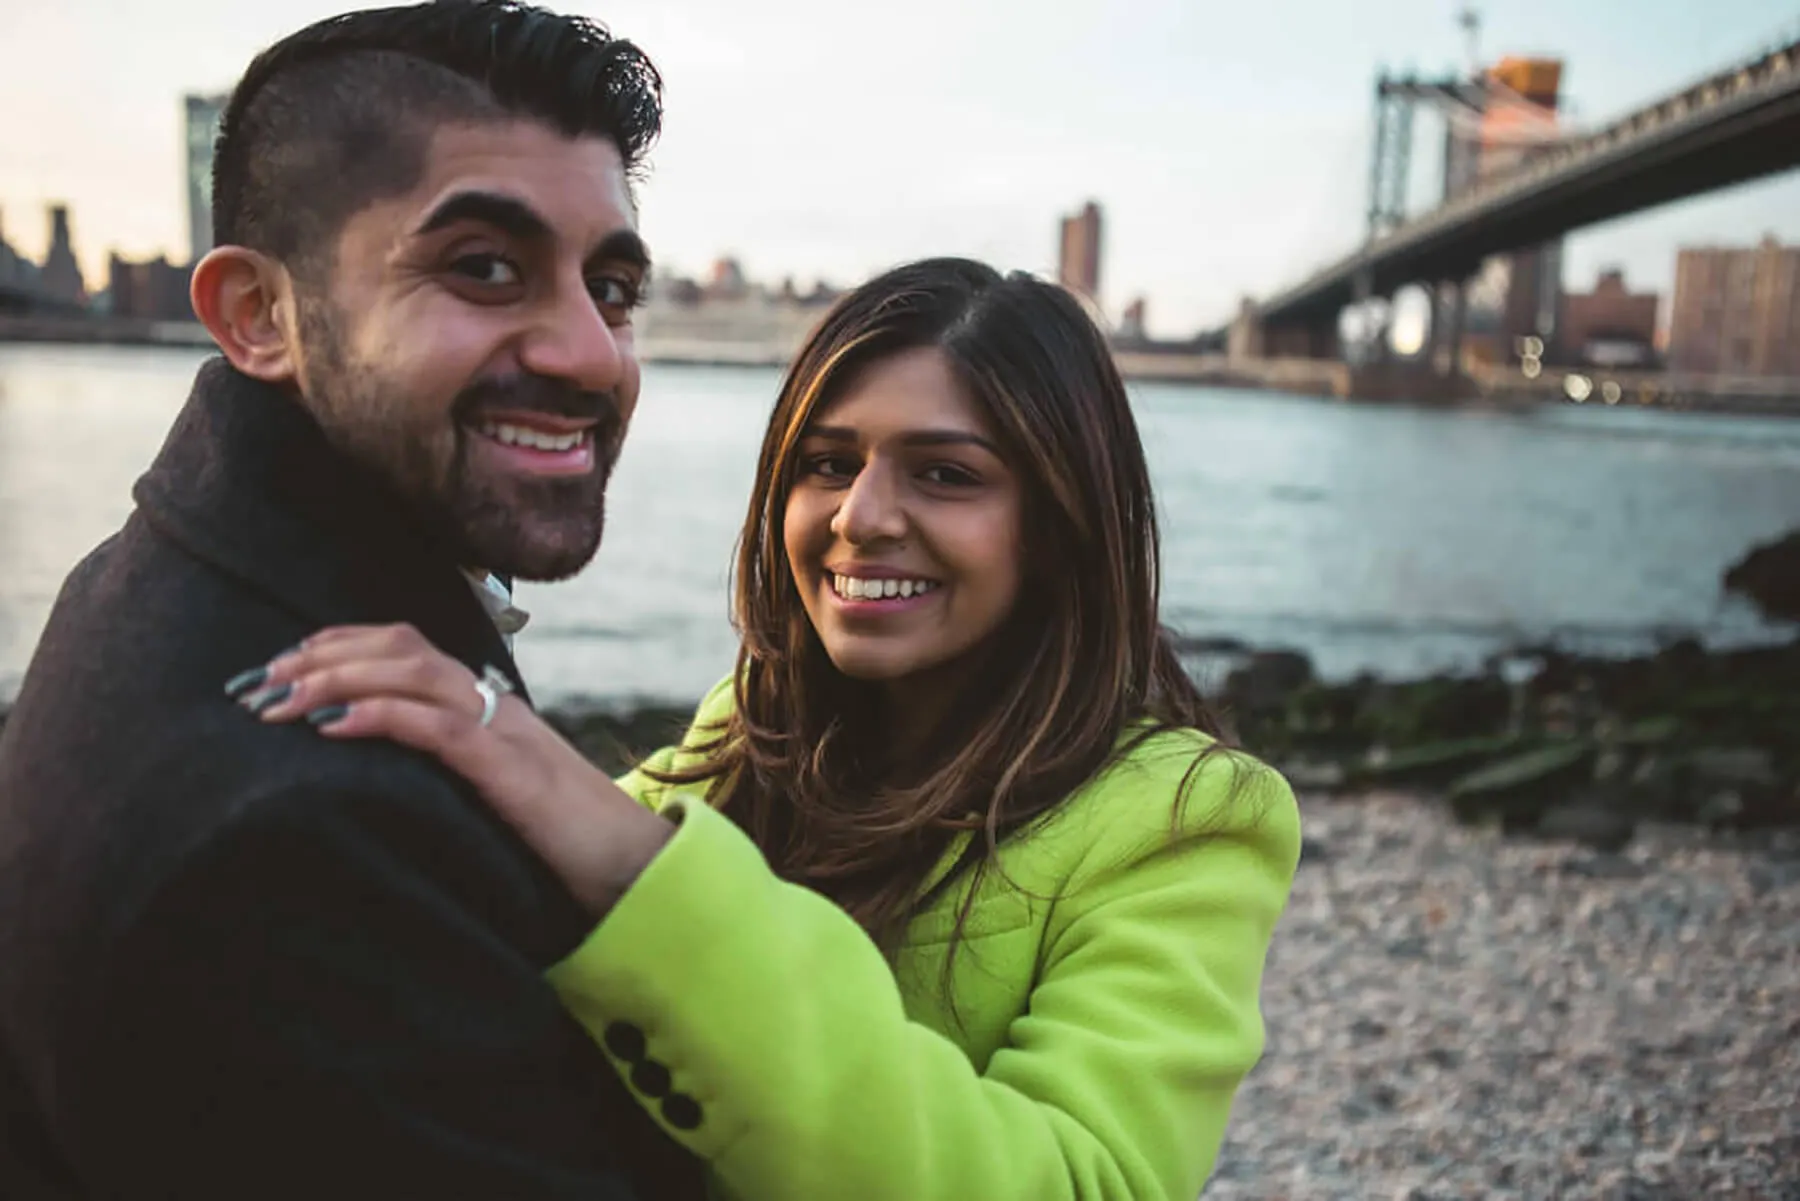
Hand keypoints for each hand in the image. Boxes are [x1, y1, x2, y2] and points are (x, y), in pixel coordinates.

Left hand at [228, 623, 673, 914]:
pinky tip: (330, 727)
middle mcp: (492, 704)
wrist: (633, 868)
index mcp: (486, 707)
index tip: (279, 666)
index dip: (337, 645)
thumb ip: (450, 774)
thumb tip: (386, 776)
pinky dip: (379, 715)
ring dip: (336, 678)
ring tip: (276, 701)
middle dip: (319, 656)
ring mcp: (503, 731)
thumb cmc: (562, 845)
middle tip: (254, 683)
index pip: (405, 647)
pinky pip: (437, 726)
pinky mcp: (509, 769)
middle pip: (399, 646)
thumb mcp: (493, 798)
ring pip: (413, 672)